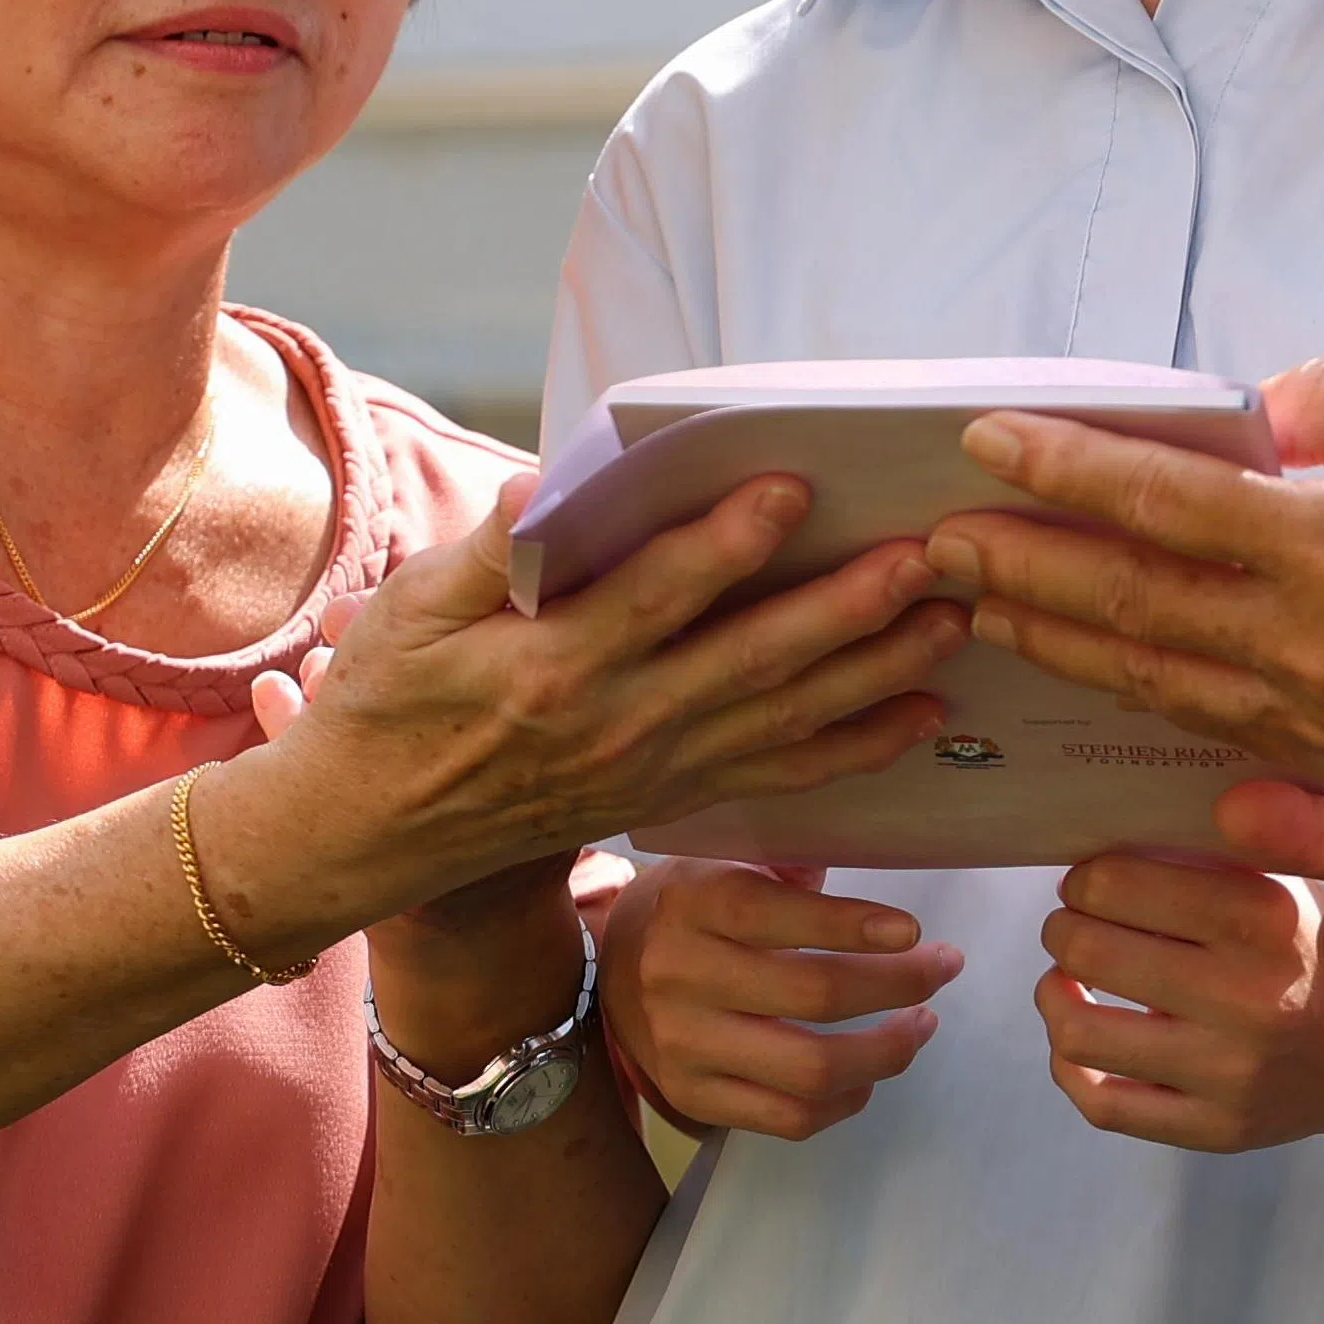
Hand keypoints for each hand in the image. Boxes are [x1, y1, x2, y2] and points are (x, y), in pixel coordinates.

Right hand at [216, 480, 958, 943]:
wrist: (371, 835)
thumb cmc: (386, 704)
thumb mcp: (406, 615)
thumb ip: (484, 552)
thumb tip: (543, 488)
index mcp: (549, 667)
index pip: (654, 597)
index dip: (725, 544)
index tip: (792, 489)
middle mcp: (617, 725)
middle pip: (750, 662)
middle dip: (846, 609)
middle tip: (925, 557)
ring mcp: (653, 770)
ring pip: (784, 720)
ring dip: (876, 673)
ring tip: (952, 622)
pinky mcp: (671, 797)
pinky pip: (780, 777)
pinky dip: (854, 750)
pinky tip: (920, 716)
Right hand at [603, 858, 958, 1139]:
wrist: (606, 969)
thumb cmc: (688, 907)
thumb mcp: (720, 863)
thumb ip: (788, 868)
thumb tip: (867, 898)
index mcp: (691, 903)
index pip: (775, 914)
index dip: (852, 925)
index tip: (912, 931)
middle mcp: (679, 975)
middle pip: (813, 995)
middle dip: (898, 985)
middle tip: (941, 969)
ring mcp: (683, 1046)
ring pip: (810, 1069)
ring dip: (886, 1052)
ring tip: (919, 1025)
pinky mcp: (690, 1097)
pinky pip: (788, 1117)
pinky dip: (845, 1100)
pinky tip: (868, 1072)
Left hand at [928, 361, 1323, 841]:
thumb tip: (1251, 413)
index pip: (1165, 507)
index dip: (1065, 470)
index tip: (985, 441)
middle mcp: (1314, 651)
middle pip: (1128, 608)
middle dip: (1021, 568)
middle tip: (934, 539)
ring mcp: (1320, 722)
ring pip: (1149, 679)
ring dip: (1055, 638)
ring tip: (980, 599)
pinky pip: (1205, 721)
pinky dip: (1131, 687)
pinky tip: (1086, 664)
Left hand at [1034, 841, 1323, 1155]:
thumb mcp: (1290, 881)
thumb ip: (1212, 853)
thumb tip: (1099, 828)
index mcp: (1267, 922)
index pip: (1123, 885)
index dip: (1086, 877)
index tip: (1086, 877)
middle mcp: (1250, 1002)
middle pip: (1091, 952)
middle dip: (1064, 927)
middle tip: (1071, 920)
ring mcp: (1231, 1077)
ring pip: (1079, 1035)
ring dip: (1054, 994)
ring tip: (1065, 975)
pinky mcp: (1217, 1131)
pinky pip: (1103, 1105)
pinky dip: (1069, 1066)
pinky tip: (1079, 1034)